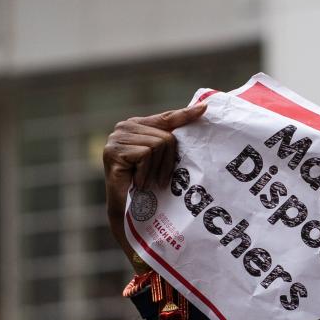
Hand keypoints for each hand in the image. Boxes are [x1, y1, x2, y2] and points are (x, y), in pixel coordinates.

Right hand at [102, 104, 207, 268]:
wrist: (125, 210)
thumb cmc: (146, 187)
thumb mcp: (161, 161)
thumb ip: (171, 142)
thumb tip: (197, 118)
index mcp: (137, 126)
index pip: (166, 118)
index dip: (185, 115)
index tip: (205, 108)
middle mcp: (125, 127)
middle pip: (167, 136)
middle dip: (167, 161)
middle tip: (157, 178)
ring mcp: (116, 138)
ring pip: (159, 144)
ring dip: (157, 169)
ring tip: (146, 180)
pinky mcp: (114, 150)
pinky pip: (147, 154)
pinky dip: (146, 172)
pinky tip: (138, 181)